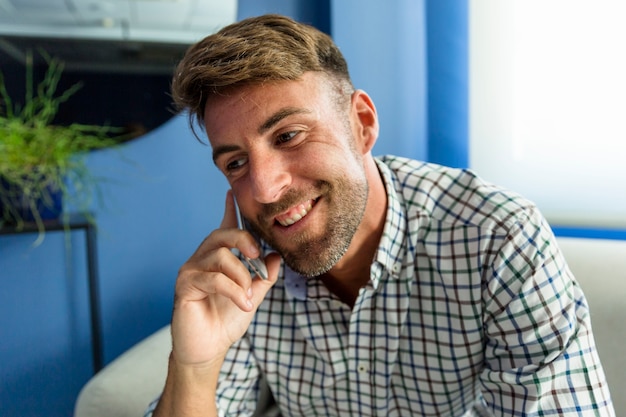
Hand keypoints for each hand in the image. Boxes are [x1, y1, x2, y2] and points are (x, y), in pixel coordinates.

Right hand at [169, 191, 279, 367]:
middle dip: (244, 240)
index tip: (232, 192)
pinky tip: (244, 303)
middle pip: (222, 234)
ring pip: (220, 256)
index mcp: (218, 259)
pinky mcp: (184, 286)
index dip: (229, 210)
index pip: (223, 228)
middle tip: (257, 258)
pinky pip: (213, 278)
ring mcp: (190, 271)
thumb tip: (275, 256)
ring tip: (249, 295)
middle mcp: (201, 260)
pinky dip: (234, 290)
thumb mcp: (253, 295)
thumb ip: (264, 276)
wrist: (209, 349)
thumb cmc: (227, 321)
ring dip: (241, 275)